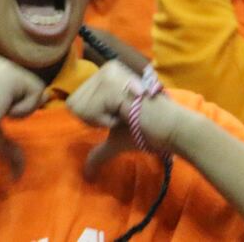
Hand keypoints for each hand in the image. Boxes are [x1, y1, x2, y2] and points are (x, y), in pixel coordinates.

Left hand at [69, 60, 192, 178]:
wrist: (170, 127)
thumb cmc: (147, 130)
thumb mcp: (117, 137)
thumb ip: (99, 150)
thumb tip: (87, 175)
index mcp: (107, 73)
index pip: (75, 102)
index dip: (93, 118)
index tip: (119, 116)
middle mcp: (107, 68)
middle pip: (73, 104)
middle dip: (95, 119)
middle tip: (123, 116)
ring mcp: (109, 75)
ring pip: (79, 108)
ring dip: (102, 120)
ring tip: (126, 114)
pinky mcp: (111, 86)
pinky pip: (89, 112)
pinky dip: (106, 121)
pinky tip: (126, 114)